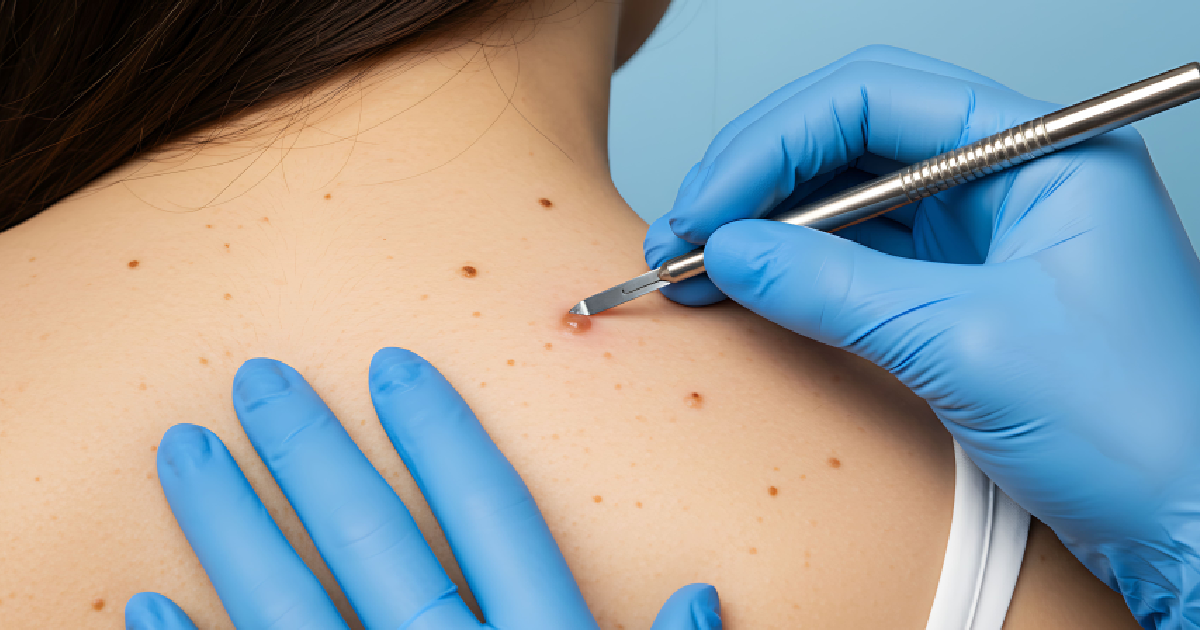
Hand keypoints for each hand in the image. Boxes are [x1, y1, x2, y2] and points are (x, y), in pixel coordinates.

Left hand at [124, 348, 720, 628]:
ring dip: (231, 528)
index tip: (392, 366)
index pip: (493, 519)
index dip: (443, 437)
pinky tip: (145, 602)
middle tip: (258, 380)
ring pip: (290, 609)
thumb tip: (703, 596)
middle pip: (376, 546)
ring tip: (184, 453)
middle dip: (314, 455)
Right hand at [644, 44, 1199, 627]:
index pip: (875, 98)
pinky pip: (862, 256)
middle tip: (682, 232)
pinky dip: (798, 270)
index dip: (772, 142)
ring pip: (848, 199)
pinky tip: (748, 287)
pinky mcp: (963, 288)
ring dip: (766, 226)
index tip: (707, 202)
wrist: (1193, 524)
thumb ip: (837, 288)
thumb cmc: (1142, 429)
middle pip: (851, 139)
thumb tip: (730, 251)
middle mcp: (1008, 177)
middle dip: (756, 181)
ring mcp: (984, 233)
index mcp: (1039, 150)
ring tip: (695, 263)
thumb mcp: (968, 344)